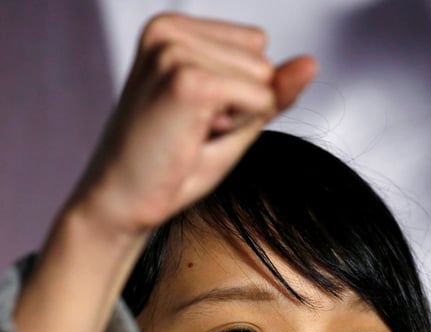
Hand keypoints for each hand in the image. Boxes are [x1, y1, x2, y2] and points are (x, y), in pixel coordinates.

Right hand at [15, 14, 314, 331]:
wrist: (119, 205)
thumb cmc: (165, 167)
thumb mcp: (232, 119)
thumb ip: (273, 88)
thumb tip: (311, 63)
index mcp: (171, 27)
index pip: (256, 46)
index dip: (239, 92)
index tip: (193, 117)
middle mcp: (169, 28)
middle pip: (263, 61)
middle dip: (241, 105)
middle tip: (188, 131)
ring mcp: (175, 51)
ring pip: (264, 80)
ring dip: (237, 119)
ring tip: (187, 135)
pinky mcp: (187, 79)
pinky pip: (260, 100)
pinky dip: (237, 130)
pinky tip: (191, 139)